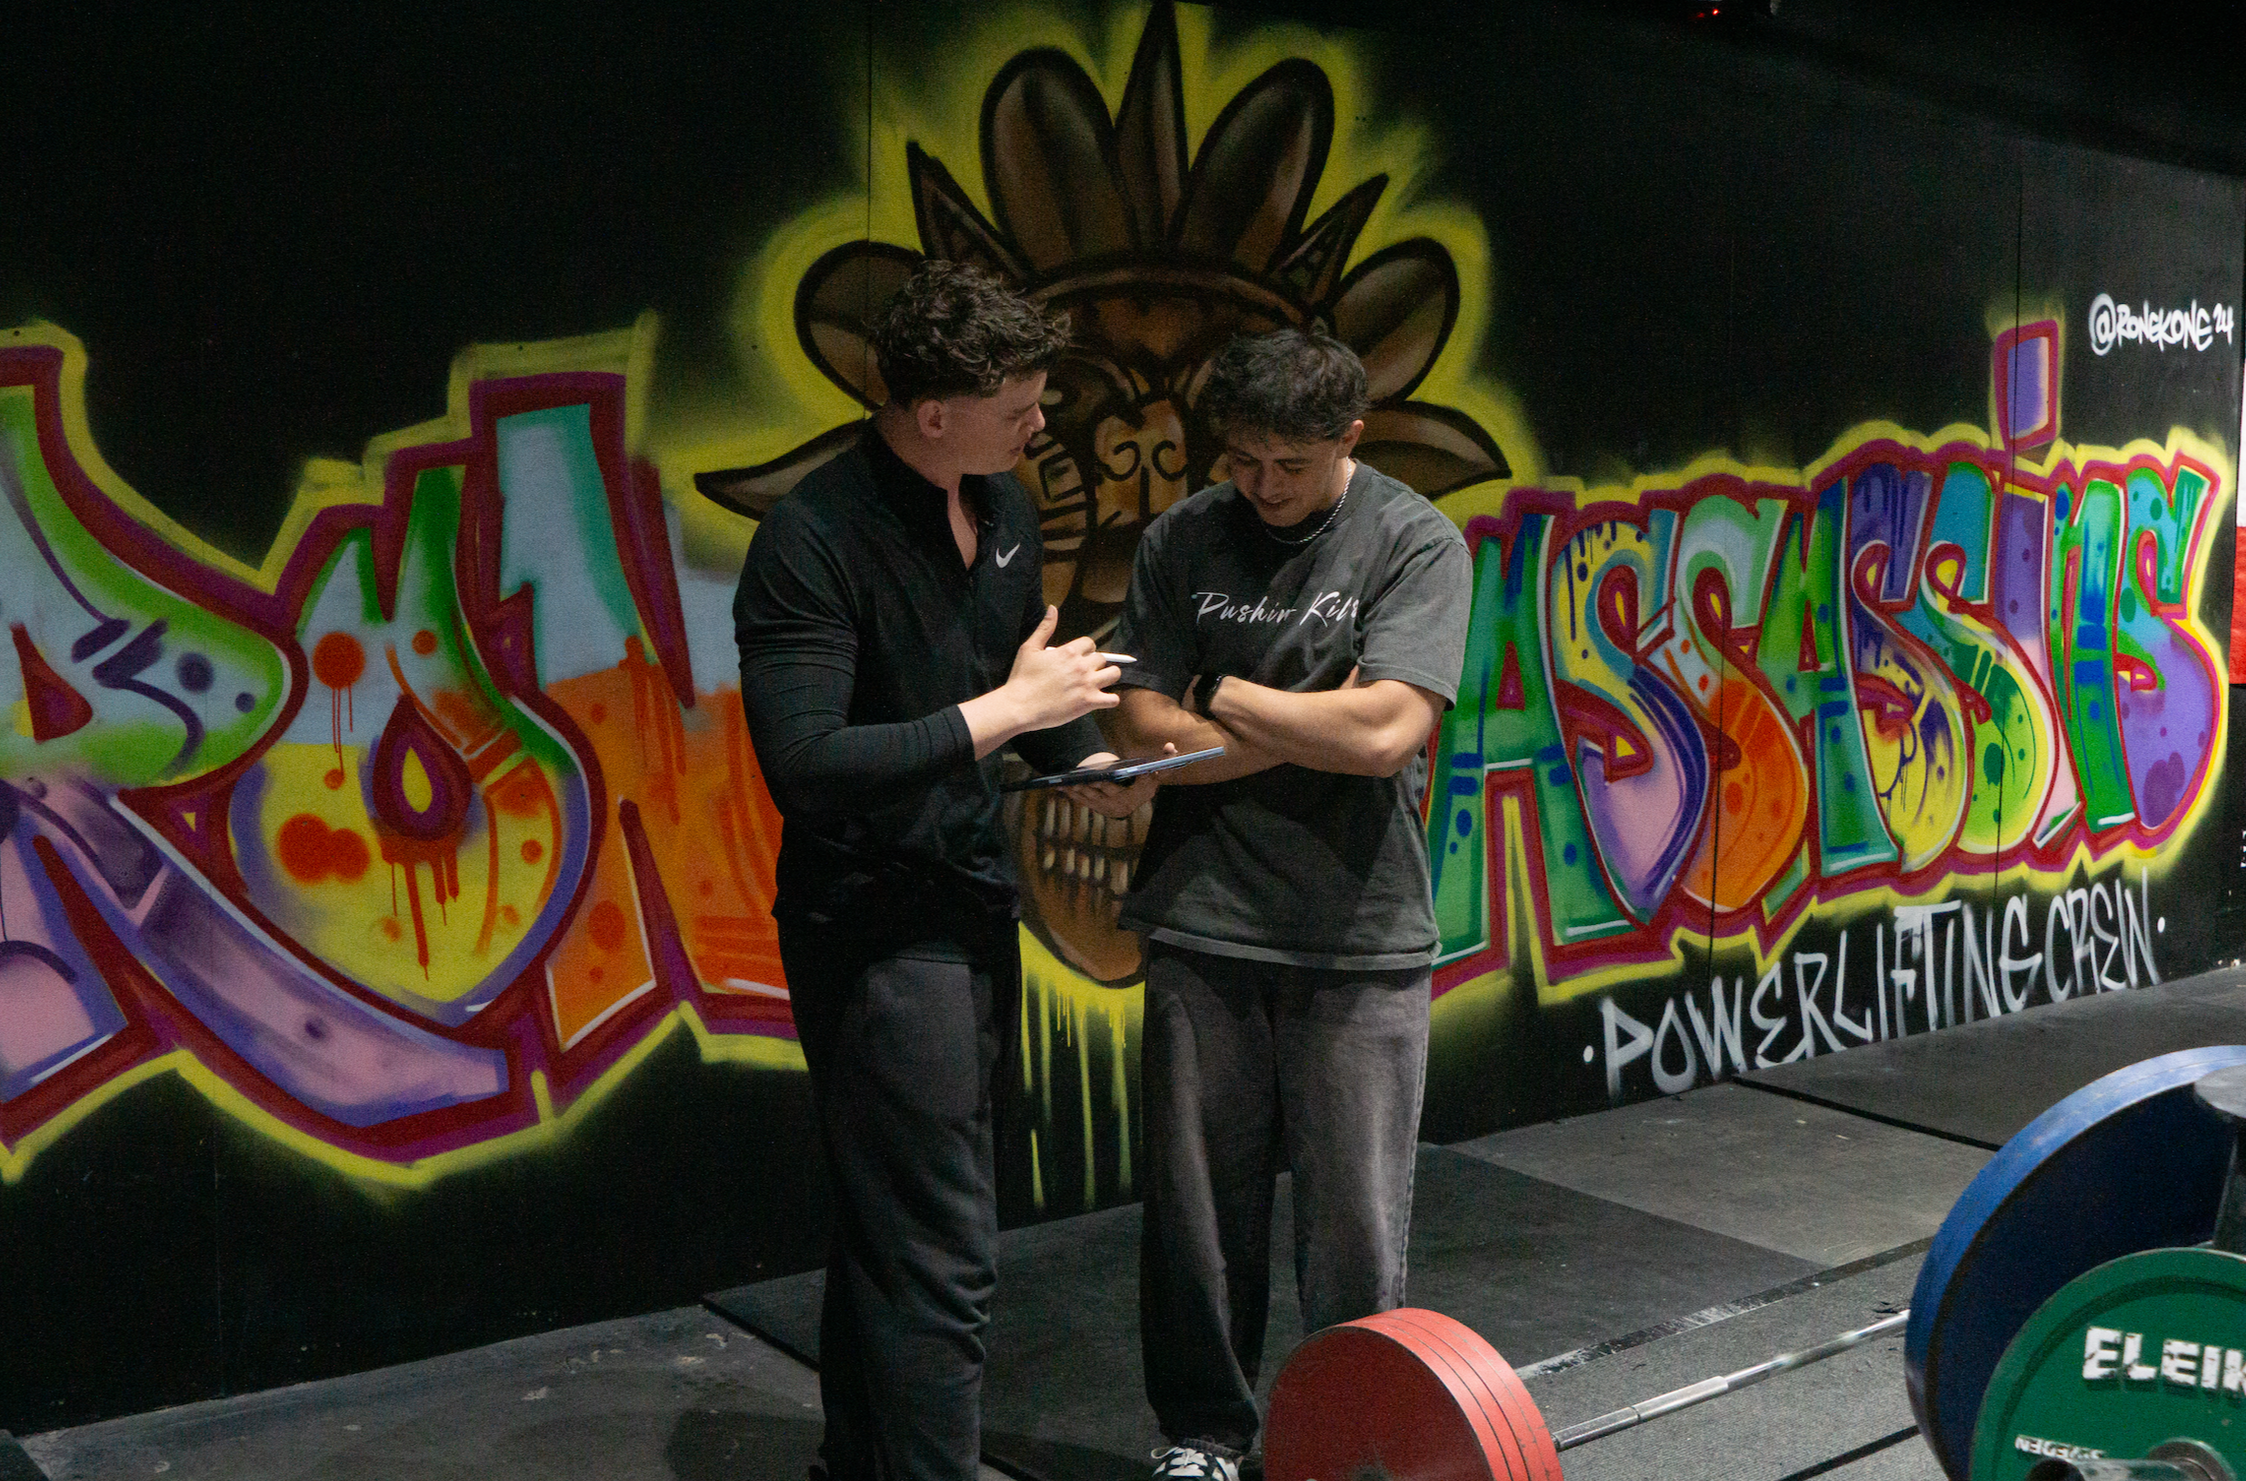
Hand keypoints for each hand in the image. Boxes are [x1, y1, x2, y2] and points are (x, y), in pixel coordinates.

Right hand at [1003, 606, 1121, 730]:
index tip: (1079, 658)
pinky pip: (1113, 699)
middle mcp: (1081, 666)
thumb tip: (1052, 608)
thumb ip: (1044, 628)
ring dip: (1108, 677)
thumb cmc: (1022, 678)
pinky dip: (1109, 700)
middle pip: (1102, 658)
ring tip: (1098, 683)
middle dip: (1095, 664)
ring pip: (1114, 674)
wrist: (1020, 706)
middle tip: (1085, 673)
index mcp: (1069, 652)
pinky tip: (1100, 700)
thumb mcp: (1029, 648)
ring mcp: (1087, 685)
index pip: (1090, 643)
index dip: (1085, 650)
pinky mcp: (1089, 703)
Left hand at [1060, 746, 1174, 816]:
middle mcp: (1124, 804)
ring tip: (1065, 782)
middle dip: (1090, 786)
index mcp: (1138, 794)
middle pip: (1104, 793)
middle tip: (1077, 778)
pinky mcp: (1099, 809)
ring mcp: (1110, 808)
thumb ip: (1165, 758)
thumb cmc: (1144, 780)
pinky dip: (1072, 794)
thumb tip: (1172, 745)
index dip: (1110, 783)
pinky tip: (1061, 787)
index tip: (1097, 778)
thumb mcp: (1154, 771)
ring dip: (1078, 790)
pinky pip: (1084, 801)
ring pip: (1092, 798)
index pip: (1122, 787)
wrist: (1135, 798)